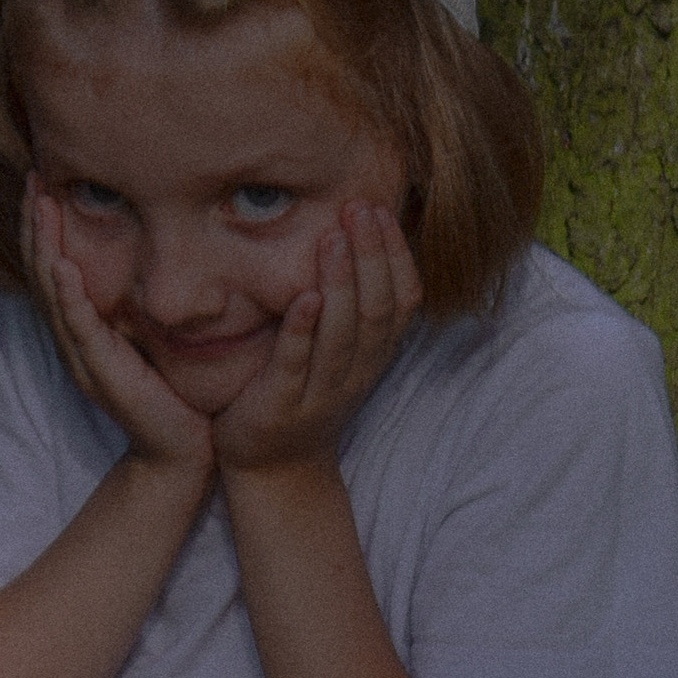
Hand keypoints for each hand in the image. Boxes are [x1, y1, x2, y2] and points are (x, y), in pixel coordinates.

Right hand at [24, 181, 214, 478]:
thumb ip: (142, 306)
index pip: (54, 268)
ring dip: (45, 246)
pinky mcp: (101, 373)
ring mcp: (83, 358)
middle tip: (33, 178)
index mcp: (84, 331)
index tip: (44, 183)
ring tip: (40, 205)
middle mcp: (74, 341)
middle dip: (36, 224)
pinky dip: (68, 295)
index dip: (46, 227)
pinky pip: (79, 327)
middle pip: (43, 273)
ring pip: (53, 293)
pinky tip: (64, 265)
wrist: (179, 454)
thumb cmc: (173, 397)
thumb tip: (152, 260)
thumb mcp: (154, 340)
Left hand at [210, 193, 419, 474]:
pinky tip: (303, 297)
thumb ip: (349, 305)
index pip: (402, 299)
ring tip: (333, 237)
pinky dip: (302, 330)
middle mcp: (355, 372)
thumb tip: (352, 235)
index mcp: (373, 355)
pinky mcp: (280, 405)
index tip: (379, 209)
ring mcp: (320, 391)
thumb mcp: (338, 351)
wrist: (274, 469)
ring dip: (341, 283)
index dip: (395, 254)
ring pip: (342, 335)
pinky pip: (295, 364)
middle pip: (376, 310)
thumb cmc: (303, 394)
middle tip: (358, 207)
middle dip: (371, 255)